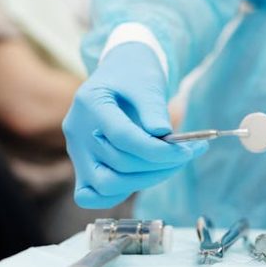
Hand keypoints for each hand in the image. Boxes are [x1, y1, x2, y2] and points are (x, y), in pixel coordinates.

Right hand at [63, 41, 205, 207]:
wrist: (121, 72)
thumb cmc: (135, 74)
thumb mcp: (147, 81)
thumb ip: (153, 107)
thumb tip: (163, 136)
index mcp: (90, 101)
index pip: (122, 136)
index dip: (156, 149)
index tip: (186, 151)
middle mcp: (77, 130)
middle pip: (117, 163)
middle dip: (158, 164)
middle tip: (188, 154)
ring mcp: (77, 151)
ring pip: (107, 184)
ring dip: (145, 180)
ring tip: (172, 163)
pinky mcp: (82, 167)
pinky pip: (93, 195)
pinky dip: (121, 191)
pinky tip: (148, 174)